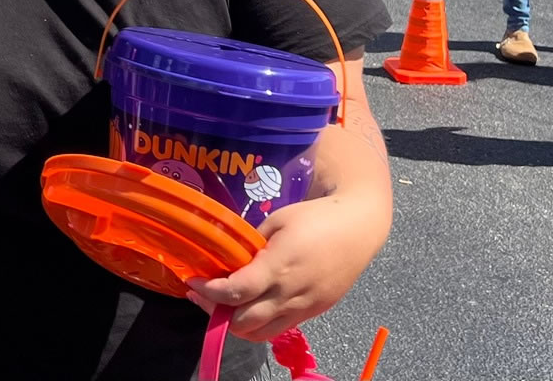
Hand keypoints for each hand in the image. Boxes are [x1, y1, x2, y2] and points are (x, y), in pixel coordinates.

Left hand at [187, 196, 382, 341]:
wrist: (359, 228)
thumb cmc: (316, 217)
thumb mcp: (277, 221)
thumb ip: (252, 245)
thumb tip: (230, 260)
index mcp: (278, 267)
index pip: (235, 292)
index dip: (208, 292)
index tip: (193, 281)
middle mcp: (290, 293)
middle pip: (242, 323)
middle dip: (216, 312)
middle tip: (204, 294)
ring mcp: (304, 307)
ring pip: (260, 334)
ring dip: (236, 324)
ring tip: (225, 305)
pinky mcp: (315, 312)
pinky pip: (279, 328)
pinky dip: (259, 324)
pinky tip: (252, 305)